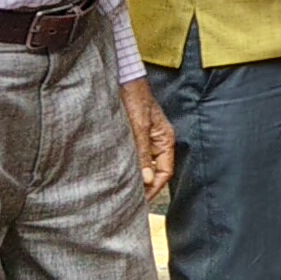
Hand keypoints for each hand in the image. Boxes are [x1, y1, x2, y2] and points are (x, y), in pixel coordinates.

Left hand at [120, 79, 174, 200]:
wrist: (122, 78)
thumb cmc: (135, 97)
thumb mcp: (139, 125)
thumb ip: (143, 152)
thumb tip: (147, 179)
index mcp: (165, 139)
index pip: (165, 172)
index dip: (154, 188)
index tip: (140, 201)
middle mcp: (157, 142)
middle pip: (155, 171)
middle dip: (144, 187)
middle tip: (127, 201)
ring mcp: (144, 139)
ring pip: (143, 165)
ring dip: (134, 177)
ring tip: (119, 190)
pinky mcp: (131, 136)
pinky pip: (132, 157)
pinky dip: (126, 167)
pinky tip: (115, 174)